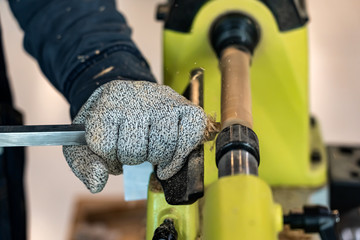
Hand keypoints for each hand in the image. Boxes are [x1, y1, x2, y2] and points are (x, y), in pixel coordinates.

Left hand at [63, 80, 206, 192]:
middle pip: (133, 150)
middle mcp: (137, 97)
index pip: (102, 144)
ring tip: (151, 151)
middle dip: (132, 159)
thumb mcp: (87, 139)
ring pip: (161, 148)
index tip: (112, 150)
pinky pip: (191, 135)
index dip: (107, 157)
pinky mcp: (187, 107)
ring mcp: (165, 101)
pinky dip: (181, 156)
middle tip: (134, 150)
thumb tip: (98, 182)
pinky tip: (170, 161)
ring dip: (155, 160)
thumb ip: (85, 164)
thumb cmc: (111, 122)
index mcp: (107, 102)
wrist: (132, 97)